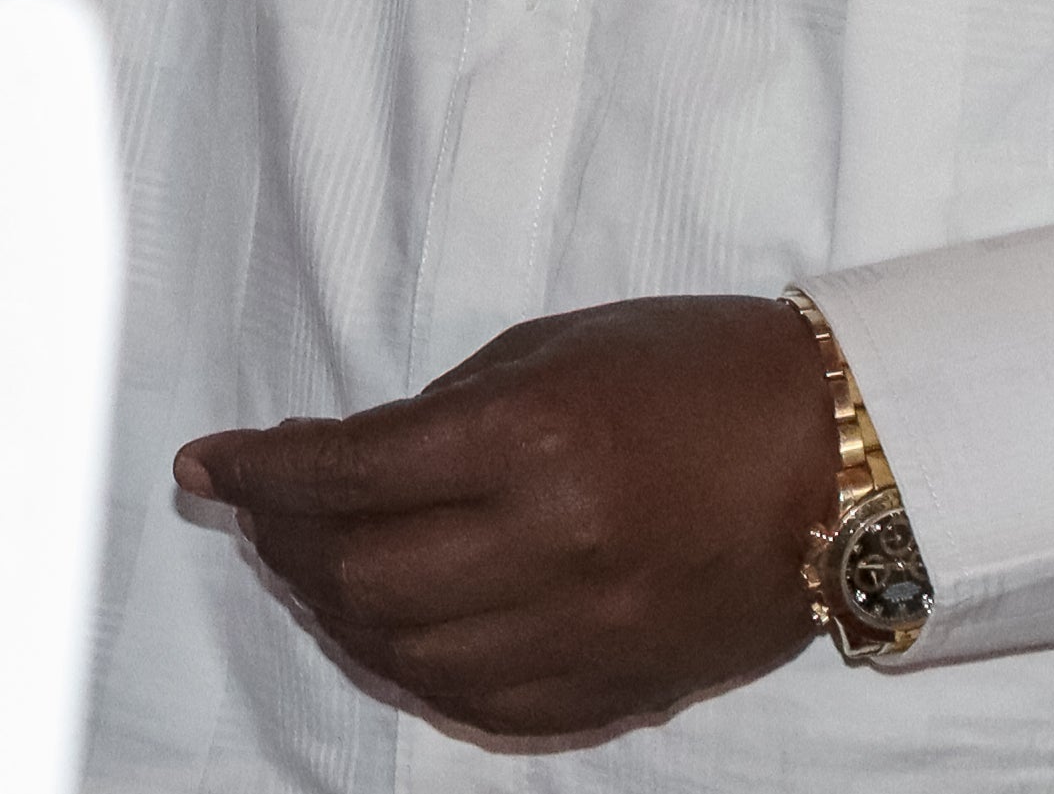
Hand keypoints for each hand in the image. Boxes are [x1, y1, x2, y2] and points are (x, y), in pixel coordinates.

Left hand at [175, 296, 834, 743]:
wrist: (845, 455)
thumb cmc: (699, 370)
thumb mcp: (558, 346)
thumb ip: (446, 411)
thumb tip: (344, 463)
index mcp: (535, 440)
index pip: (349, 473)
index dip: (260, 472)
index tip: (209, 466)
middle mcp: (553, 547)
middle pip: (360, 577)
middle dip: (287, 546)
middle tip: (263, 513)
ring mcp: (586, 633)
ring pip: (408, 655)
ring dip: (338, 612)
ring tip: (316, 568)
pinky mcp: (617, 686)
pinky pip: (482, 707)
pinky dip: (415, 672)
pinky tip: (390, 631)